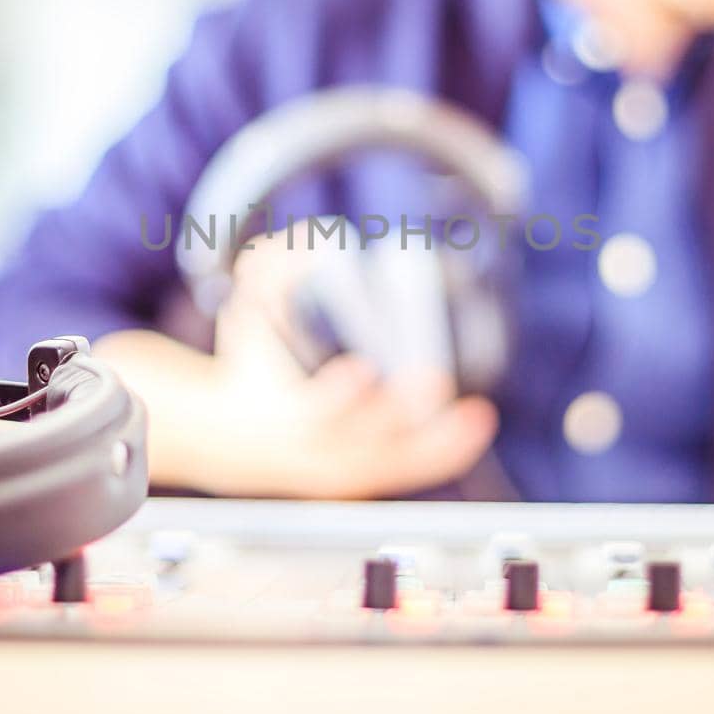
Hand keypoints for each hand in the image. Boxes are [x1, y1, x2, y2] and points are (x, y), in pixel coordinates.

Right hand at [95, 238, 498, 498]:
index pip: (313, 411)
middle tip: (433, 381)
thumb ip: (268, 272)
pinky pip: (410, 469)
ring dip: (439, 440)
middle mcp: (316, 449)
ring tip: (477, 414)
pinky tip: (476, 427)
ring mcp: (342, 468)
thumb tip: (310, 237)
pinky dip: (445, 451)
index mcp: (283, 413)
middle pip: (363, 439)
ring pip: (394, 461)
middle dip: (397, 412)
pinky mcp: (365, 476)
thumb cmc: (251, 368)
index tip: (363, 369)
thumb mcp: (246, 317)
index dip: (338, 394)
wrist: (236, 436)